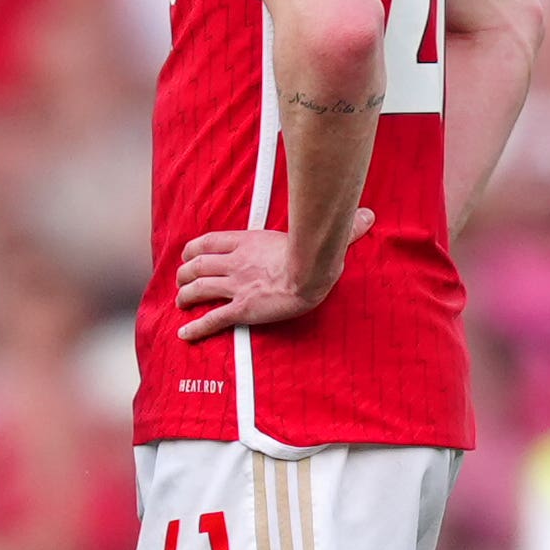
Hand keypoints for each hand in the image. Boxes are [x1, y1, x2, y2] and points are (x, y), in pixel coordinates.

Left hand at [172, 211, 371, 341]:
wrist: (311, 274)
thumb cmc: (316, 253)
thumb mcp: (319, 234)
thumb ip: (339, 226)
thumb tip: (368, 215)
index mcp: (247, 242)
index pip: (209, 242)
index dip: (193, 249)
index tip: (187, 255)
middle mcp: (235, 263)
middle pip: (197, 266)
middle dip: (184, 274)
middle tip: (181, 282)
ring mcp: (236, 286)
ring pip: (198, 290)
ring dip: (185, 297)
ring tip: (181, 303)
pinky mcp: (241, 309)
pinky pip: (211, 319)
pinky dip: (195, 327)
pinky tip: (185, 334)